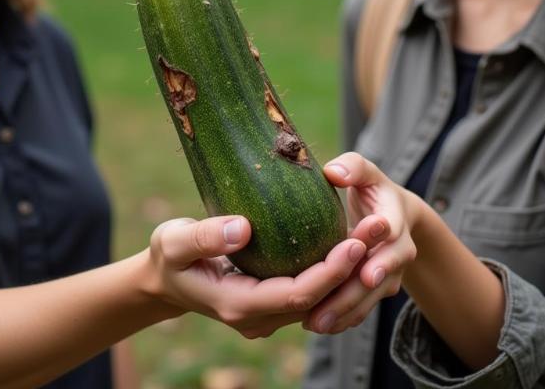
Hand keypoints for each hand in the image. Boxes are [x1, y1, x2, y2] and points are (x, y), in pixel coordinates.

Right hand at [146, 213, 388, 338]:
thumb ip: (204, 236)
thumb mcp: (175, 241)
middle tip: (378, 230)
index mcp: (238, 305)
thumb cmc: (169, 256)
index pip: (296, 296)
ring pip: (320, 296)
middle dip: (351, 268)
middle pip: (317, 299)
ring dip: (350, 268)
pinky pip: (311, 288)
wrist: (166, 278)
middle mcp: (259, 316)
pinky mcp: (273, 297)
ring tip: (376, 231)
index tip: (353, 244)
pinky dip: (335, 268)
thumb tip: (243, 228)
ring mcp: (268, 311)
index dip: (328, 274)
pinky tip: (353, 238)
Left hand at [303, 152, 418, 333]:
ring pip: (370, 298)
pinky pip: (363, 307)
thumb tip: (333, 172)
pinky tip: (317, 325)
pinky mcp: (377, 288)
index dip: (382, 256)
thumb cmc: (371, 187)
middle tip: (331, 307)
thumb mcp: (366, 171)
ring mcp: (389, 272)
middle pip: (382, 277)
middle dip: (357, 294)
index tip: (366, 270)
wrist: (393, 214)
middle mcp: (398, 250)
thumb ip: (352, 167)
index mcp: (395, 218)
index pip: (393, 237)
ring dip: (345, 312)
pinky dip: (343, 318)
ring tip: (316, 323)